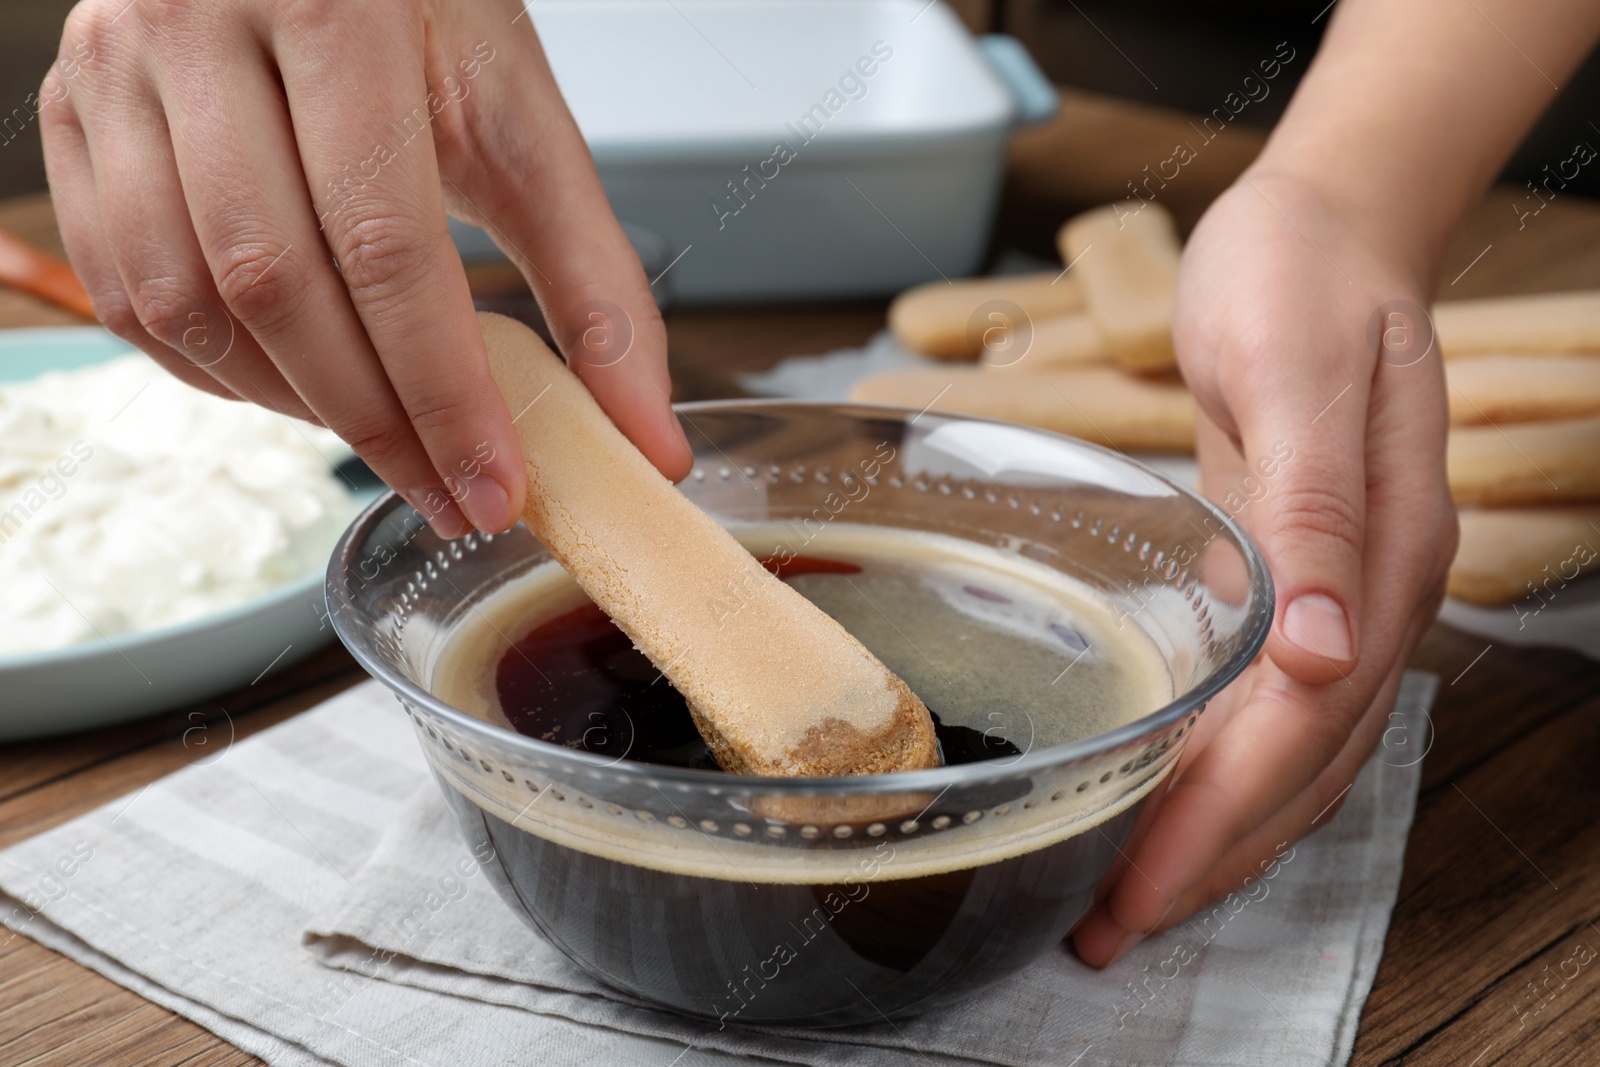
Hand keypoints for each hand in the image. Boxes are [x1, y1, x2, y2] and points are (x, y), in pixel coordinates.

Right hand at [41, 0, 691, 537]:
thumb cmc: (419, 5)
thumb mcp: (520, 116)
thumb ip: (592, 275)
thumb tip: (645, 431)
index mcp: (333, 8)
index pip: (384, 246)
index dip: (442, 392)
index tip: (493, 485)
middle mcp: (197, 25)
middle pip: (276, 284)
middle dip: (376, 422)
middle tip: (451, 494)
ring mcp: (114, 71)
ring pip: (184, 299)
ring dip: (292, 405)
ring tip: (384, 440)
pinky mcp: (72, 116)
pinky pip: (121, 287)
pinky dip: (212, 369)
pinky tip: (293, 389)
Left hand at [1072, 169, 1457, 963]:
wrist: (1323, 225)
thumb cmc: (1297, 280)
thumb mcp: (1295, 373)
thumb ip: (1317, 513)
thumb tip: (1323, 652)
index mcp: (1381, 558)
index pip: (1302, 728)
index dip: (1223, 819)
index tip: (1142, 890)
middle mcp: (1373, 595)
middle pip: (1302, 765)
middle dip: (1211, 857)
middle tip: (1111, 929)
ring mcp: (1342, 592)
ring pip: (1293, 751)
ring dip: (1218, 832)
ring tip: (1129, 896)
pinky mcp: (1296, 577)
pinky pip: (1270, 704)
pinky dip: (1222, 766)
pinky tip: (1170, 794)